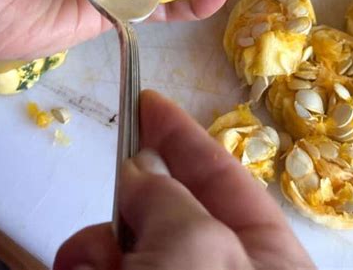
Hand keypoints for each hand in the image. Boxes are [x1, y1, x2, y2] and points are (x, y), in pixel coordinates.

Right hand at [53, 90, 314, 269]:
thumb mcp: (195, 251)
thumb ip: (169, 198)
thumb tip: (140, 170)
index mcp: (268, 256)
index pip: (221, 173)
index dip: (182, 133)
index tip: (148, 99)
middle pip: (169, 208)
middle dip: (130, 200)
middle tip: (110, 199)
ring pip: (129, 246)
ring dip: (98, 247)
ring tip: (85, 263)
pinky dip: (87, 268)